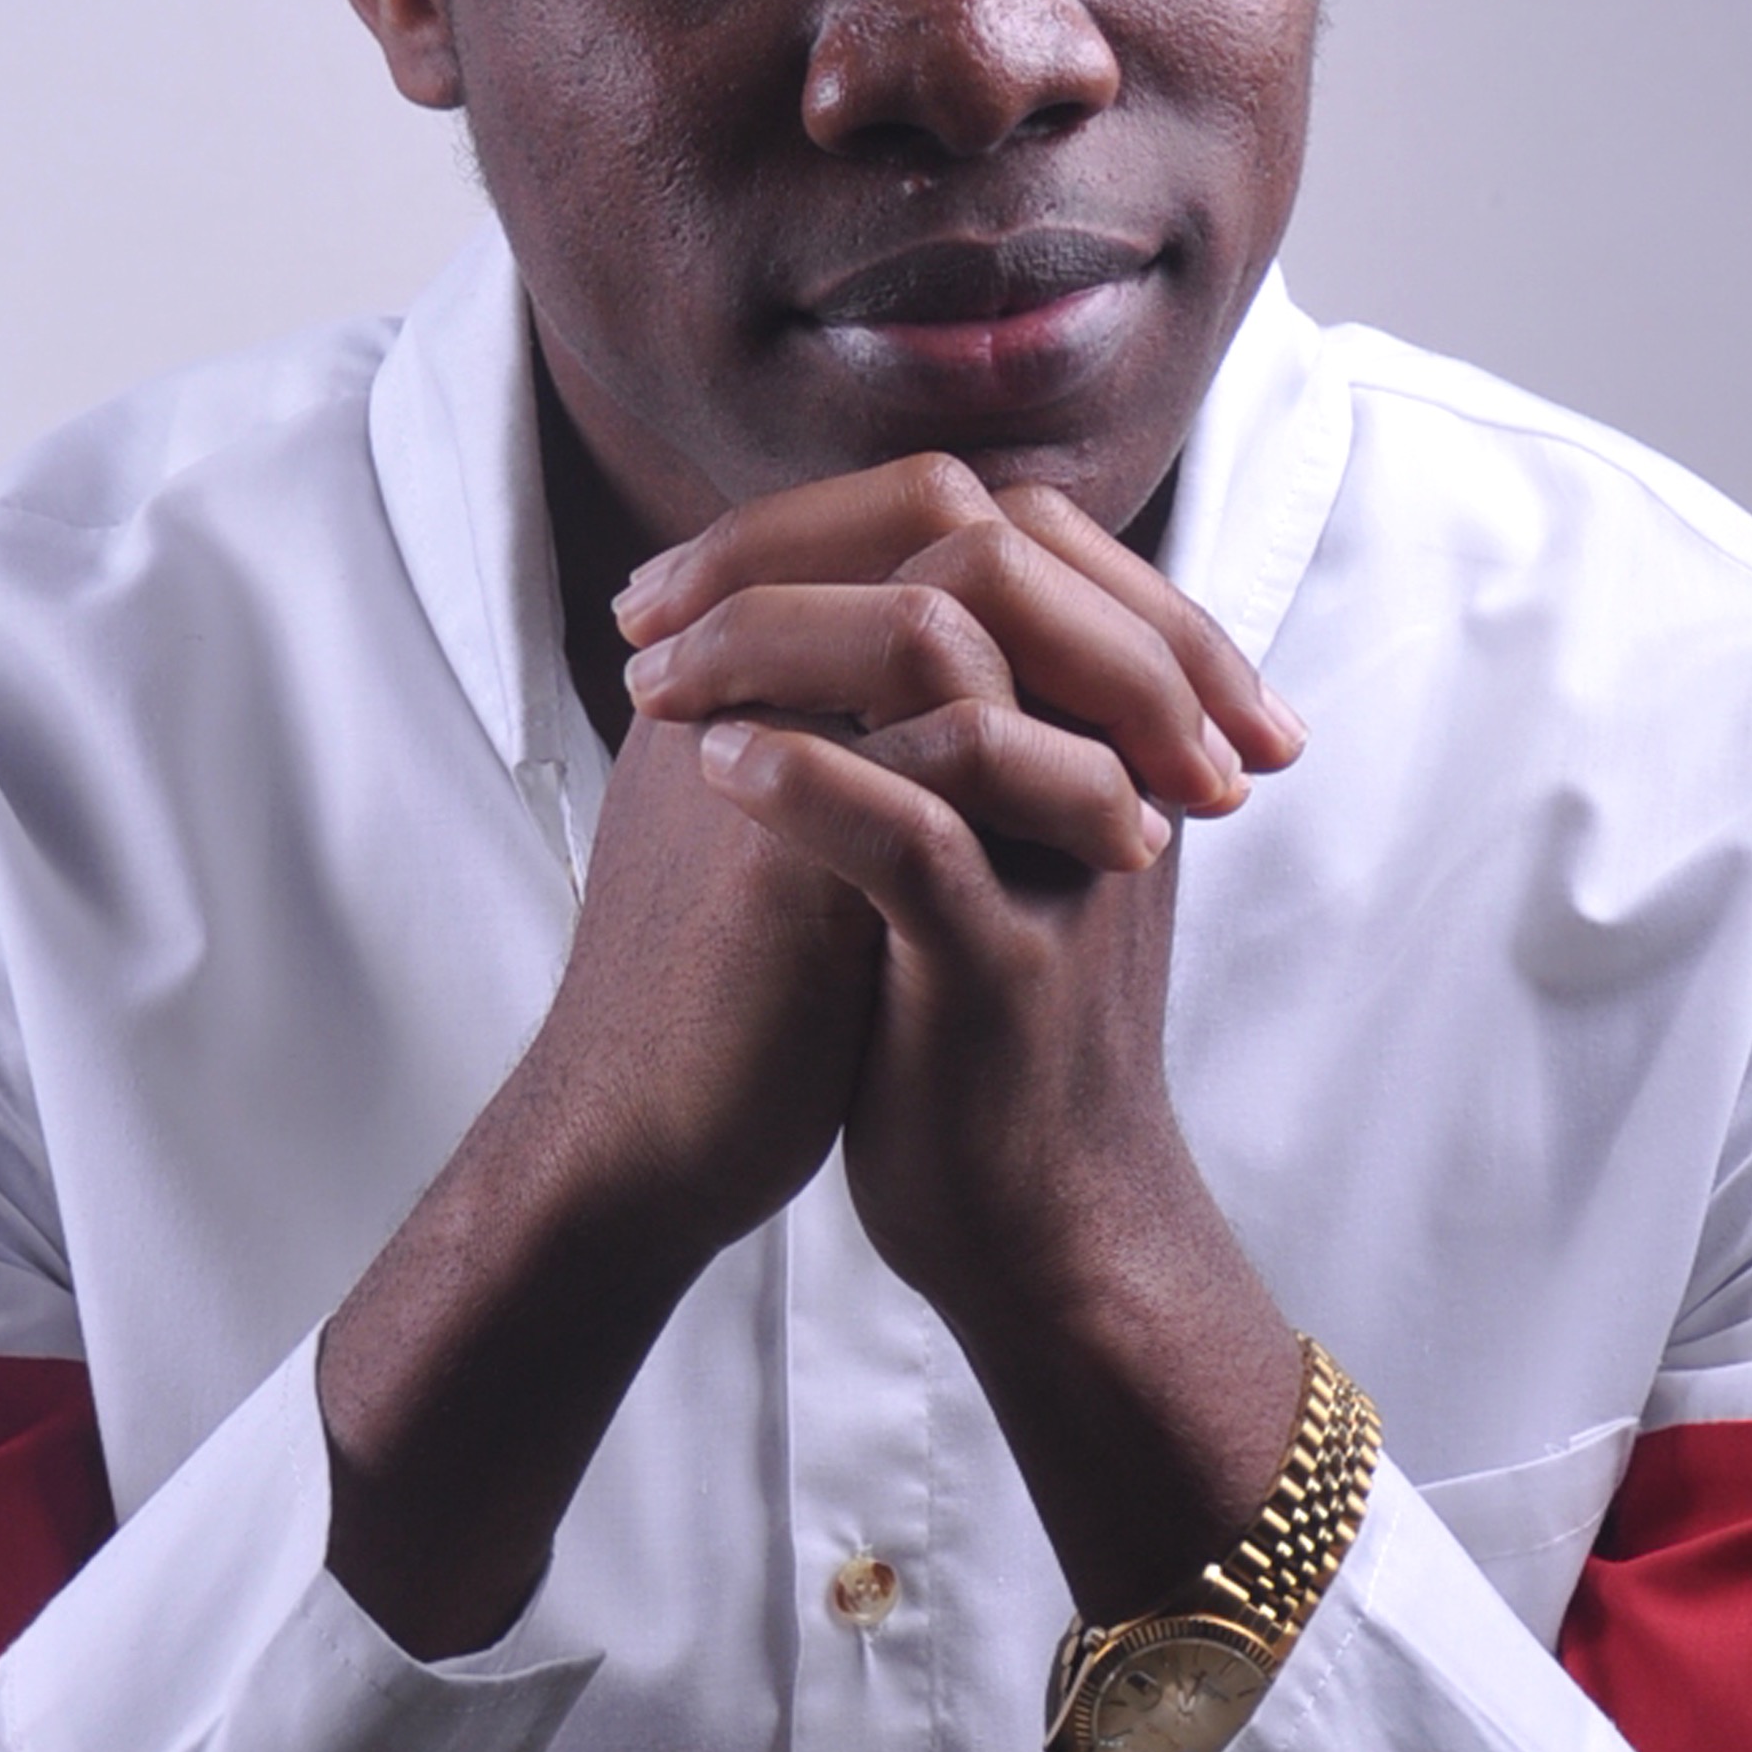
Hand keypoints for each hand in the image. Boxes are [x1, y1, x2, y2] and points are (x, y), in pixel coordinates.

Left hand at [617, 457, 1311, 1612]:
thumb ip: (938, 733)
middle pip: (979, 548)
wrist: (1048, 1230)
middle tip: (647, 616)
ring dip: (776, 643)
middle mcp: (1103, 760)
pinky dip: (807, 784)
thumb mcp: (979, 849)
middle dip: (785, 555)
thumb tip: (809, 609)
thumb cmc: (979, 1037)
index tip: (671, 583)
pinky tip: (717, 770)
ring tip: (659, 689)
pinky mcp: (1007, 965)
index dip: (814, 521)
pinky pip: (916, 833)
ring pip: (946, 659)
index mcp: (1097, 720)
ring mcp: (1064, 856)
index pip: (990, 523)